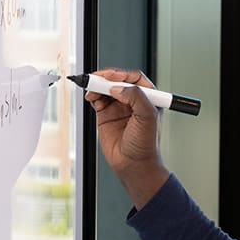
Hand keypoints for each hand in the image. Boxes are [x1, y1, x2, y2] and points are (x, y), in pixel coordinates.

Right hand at [85, 67, 168, 208]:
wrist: (133, 164)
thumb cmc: (145, 144)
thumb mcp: (147, 117)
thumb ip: (136, 97)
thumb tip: (118, 87)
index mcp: (148, 97)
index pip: (134, 78)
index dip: (122, 75)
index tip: (112, 76)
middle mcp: (133, 100)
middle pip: (118, 81)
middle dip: (107, 78)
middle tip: (97, 78)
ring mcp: (119, 107)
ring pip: (106, 89)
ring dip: (98, 86)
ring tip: (92, 88)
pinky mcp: (106, 115)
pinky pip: (98, 99)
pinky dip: (93, 95)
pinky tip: (91, 96)